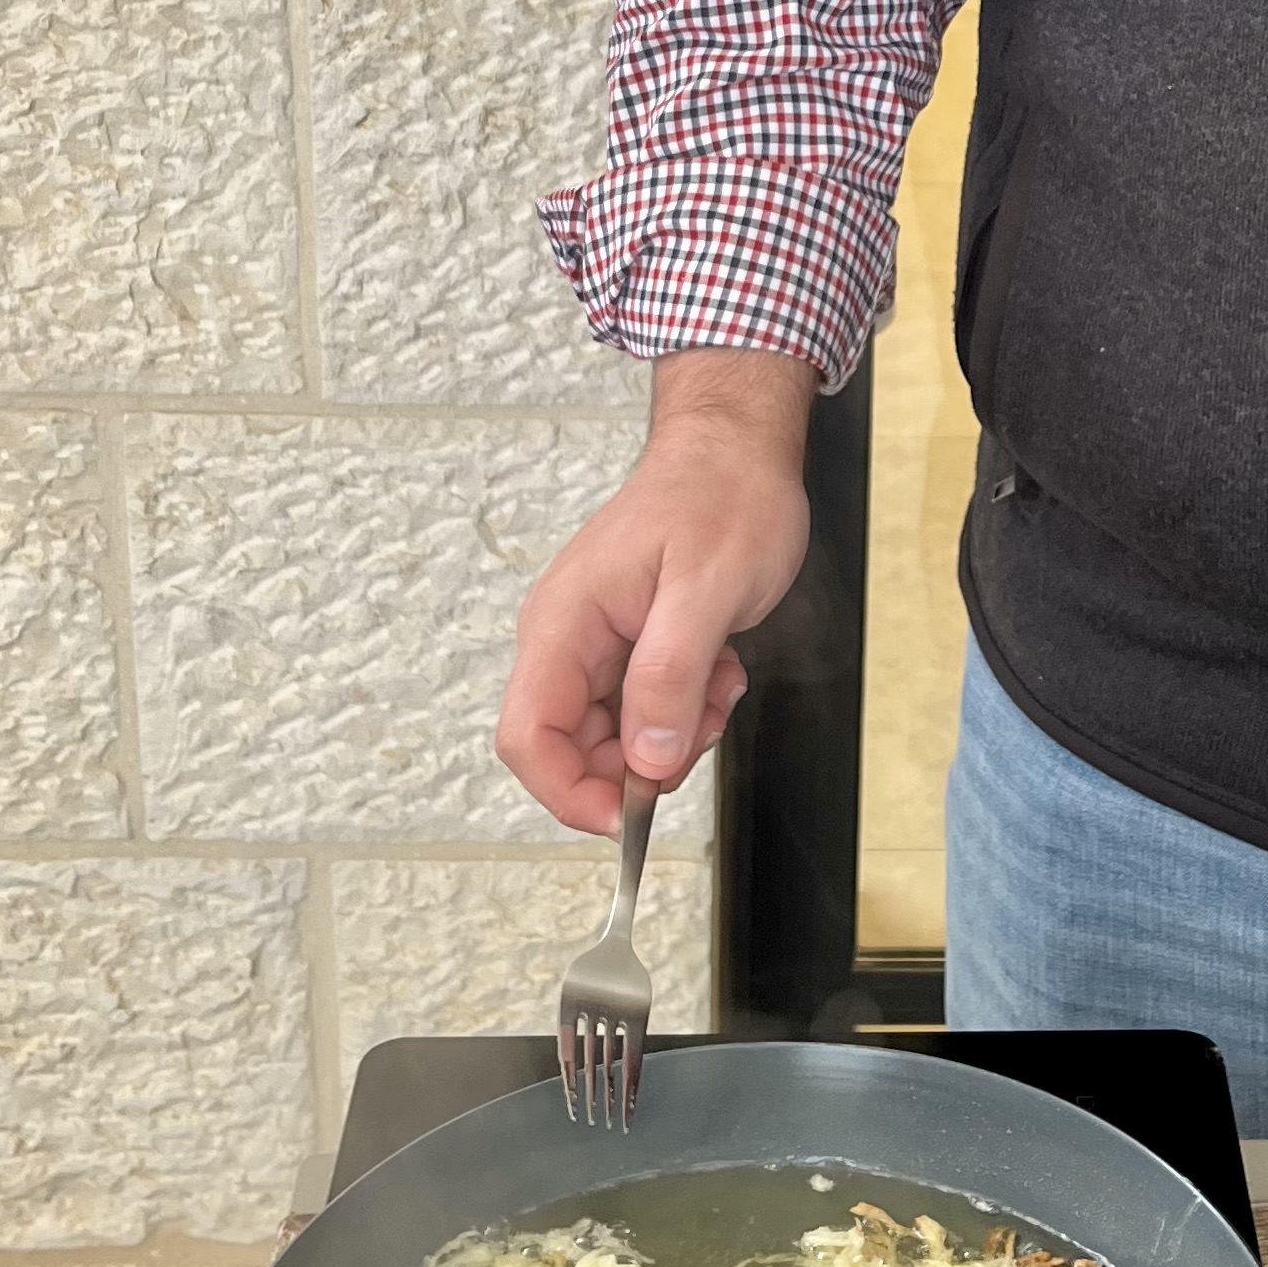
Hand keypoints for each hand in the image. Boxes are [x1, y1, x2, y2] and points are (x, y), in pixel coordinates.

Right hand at [495, 348, 814, 833]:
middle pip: (574, 750)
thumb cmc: (722, 497)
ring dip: (675, 733)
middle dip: (642, 762)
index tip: (628, 816)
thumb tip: (645, 761)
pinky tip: (719, 670)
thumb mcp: (707, 591)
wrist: (737, 449)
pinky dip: (688, 710)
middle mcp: (567, 640)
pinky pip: (645, 712)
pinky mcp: (628, 648)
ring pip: (617, 738)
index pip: (529, 738)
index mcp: (564, 624)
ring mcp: (597, 646)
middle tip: (702, 723)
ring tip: (719, 682)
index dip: (570, 793)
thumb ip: (670, 676)